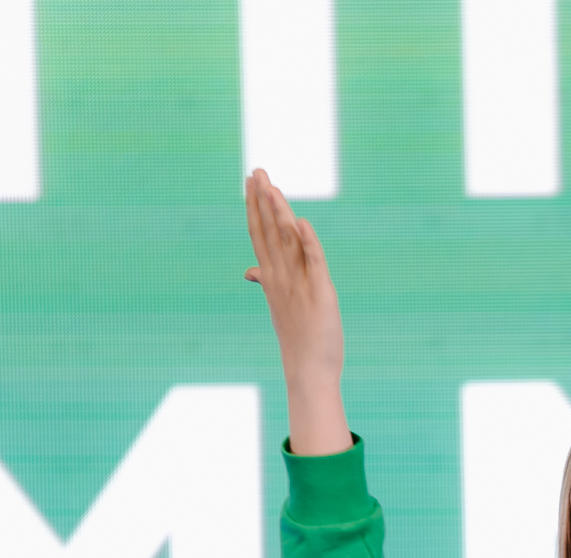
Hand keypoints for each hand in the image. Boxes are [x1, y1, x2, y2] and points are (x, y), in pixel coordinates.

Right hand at [243, 168, 350, 455]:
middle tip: (256, 171)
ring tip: (273, 187)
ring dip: (280, 213)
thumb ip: (266, 281)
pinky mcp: (321, 294)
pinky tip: (302, 223)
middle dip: (261, 201)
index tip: (250, 182)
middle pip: (268, 232)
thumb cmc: (298, 340)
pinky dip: (309, 243)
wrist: (308, 373)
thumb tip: (249, 271)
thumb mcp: (280, 305)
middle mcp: (281, 278)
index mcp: (272, 278)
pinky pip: (313, 264)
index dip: (255, 207)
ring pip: (287, 242)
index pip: (260, 235)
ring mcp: (298, 285)